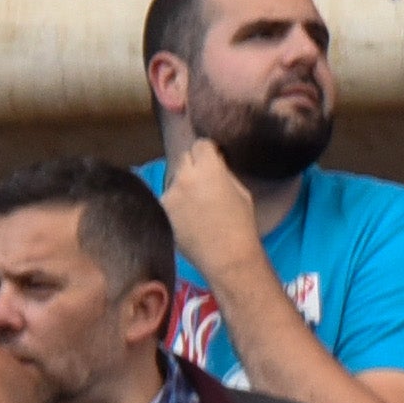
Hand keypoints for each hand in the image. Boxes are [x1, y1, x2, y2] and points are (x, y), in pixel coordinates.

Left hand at [157, 140, 266, 279]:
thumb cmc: (241, 225)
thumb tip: (214, 162)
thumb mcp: (241, 191)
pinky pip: (168, 199)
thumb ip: (223, 172)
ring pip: (175, 179)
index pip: (200, 144)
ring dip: (183, 184)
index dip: (208, 151)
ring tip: (195, 204)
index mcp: (209, 168)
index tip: (213, 158)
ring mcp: (170, 194)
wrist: (227, 258)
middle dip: (194, 164)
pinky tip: (187, 218)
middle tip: (204, 180)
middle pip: (184, 157)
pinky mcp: (162, 210)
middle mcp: (185, 176)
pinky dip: (176, 204)